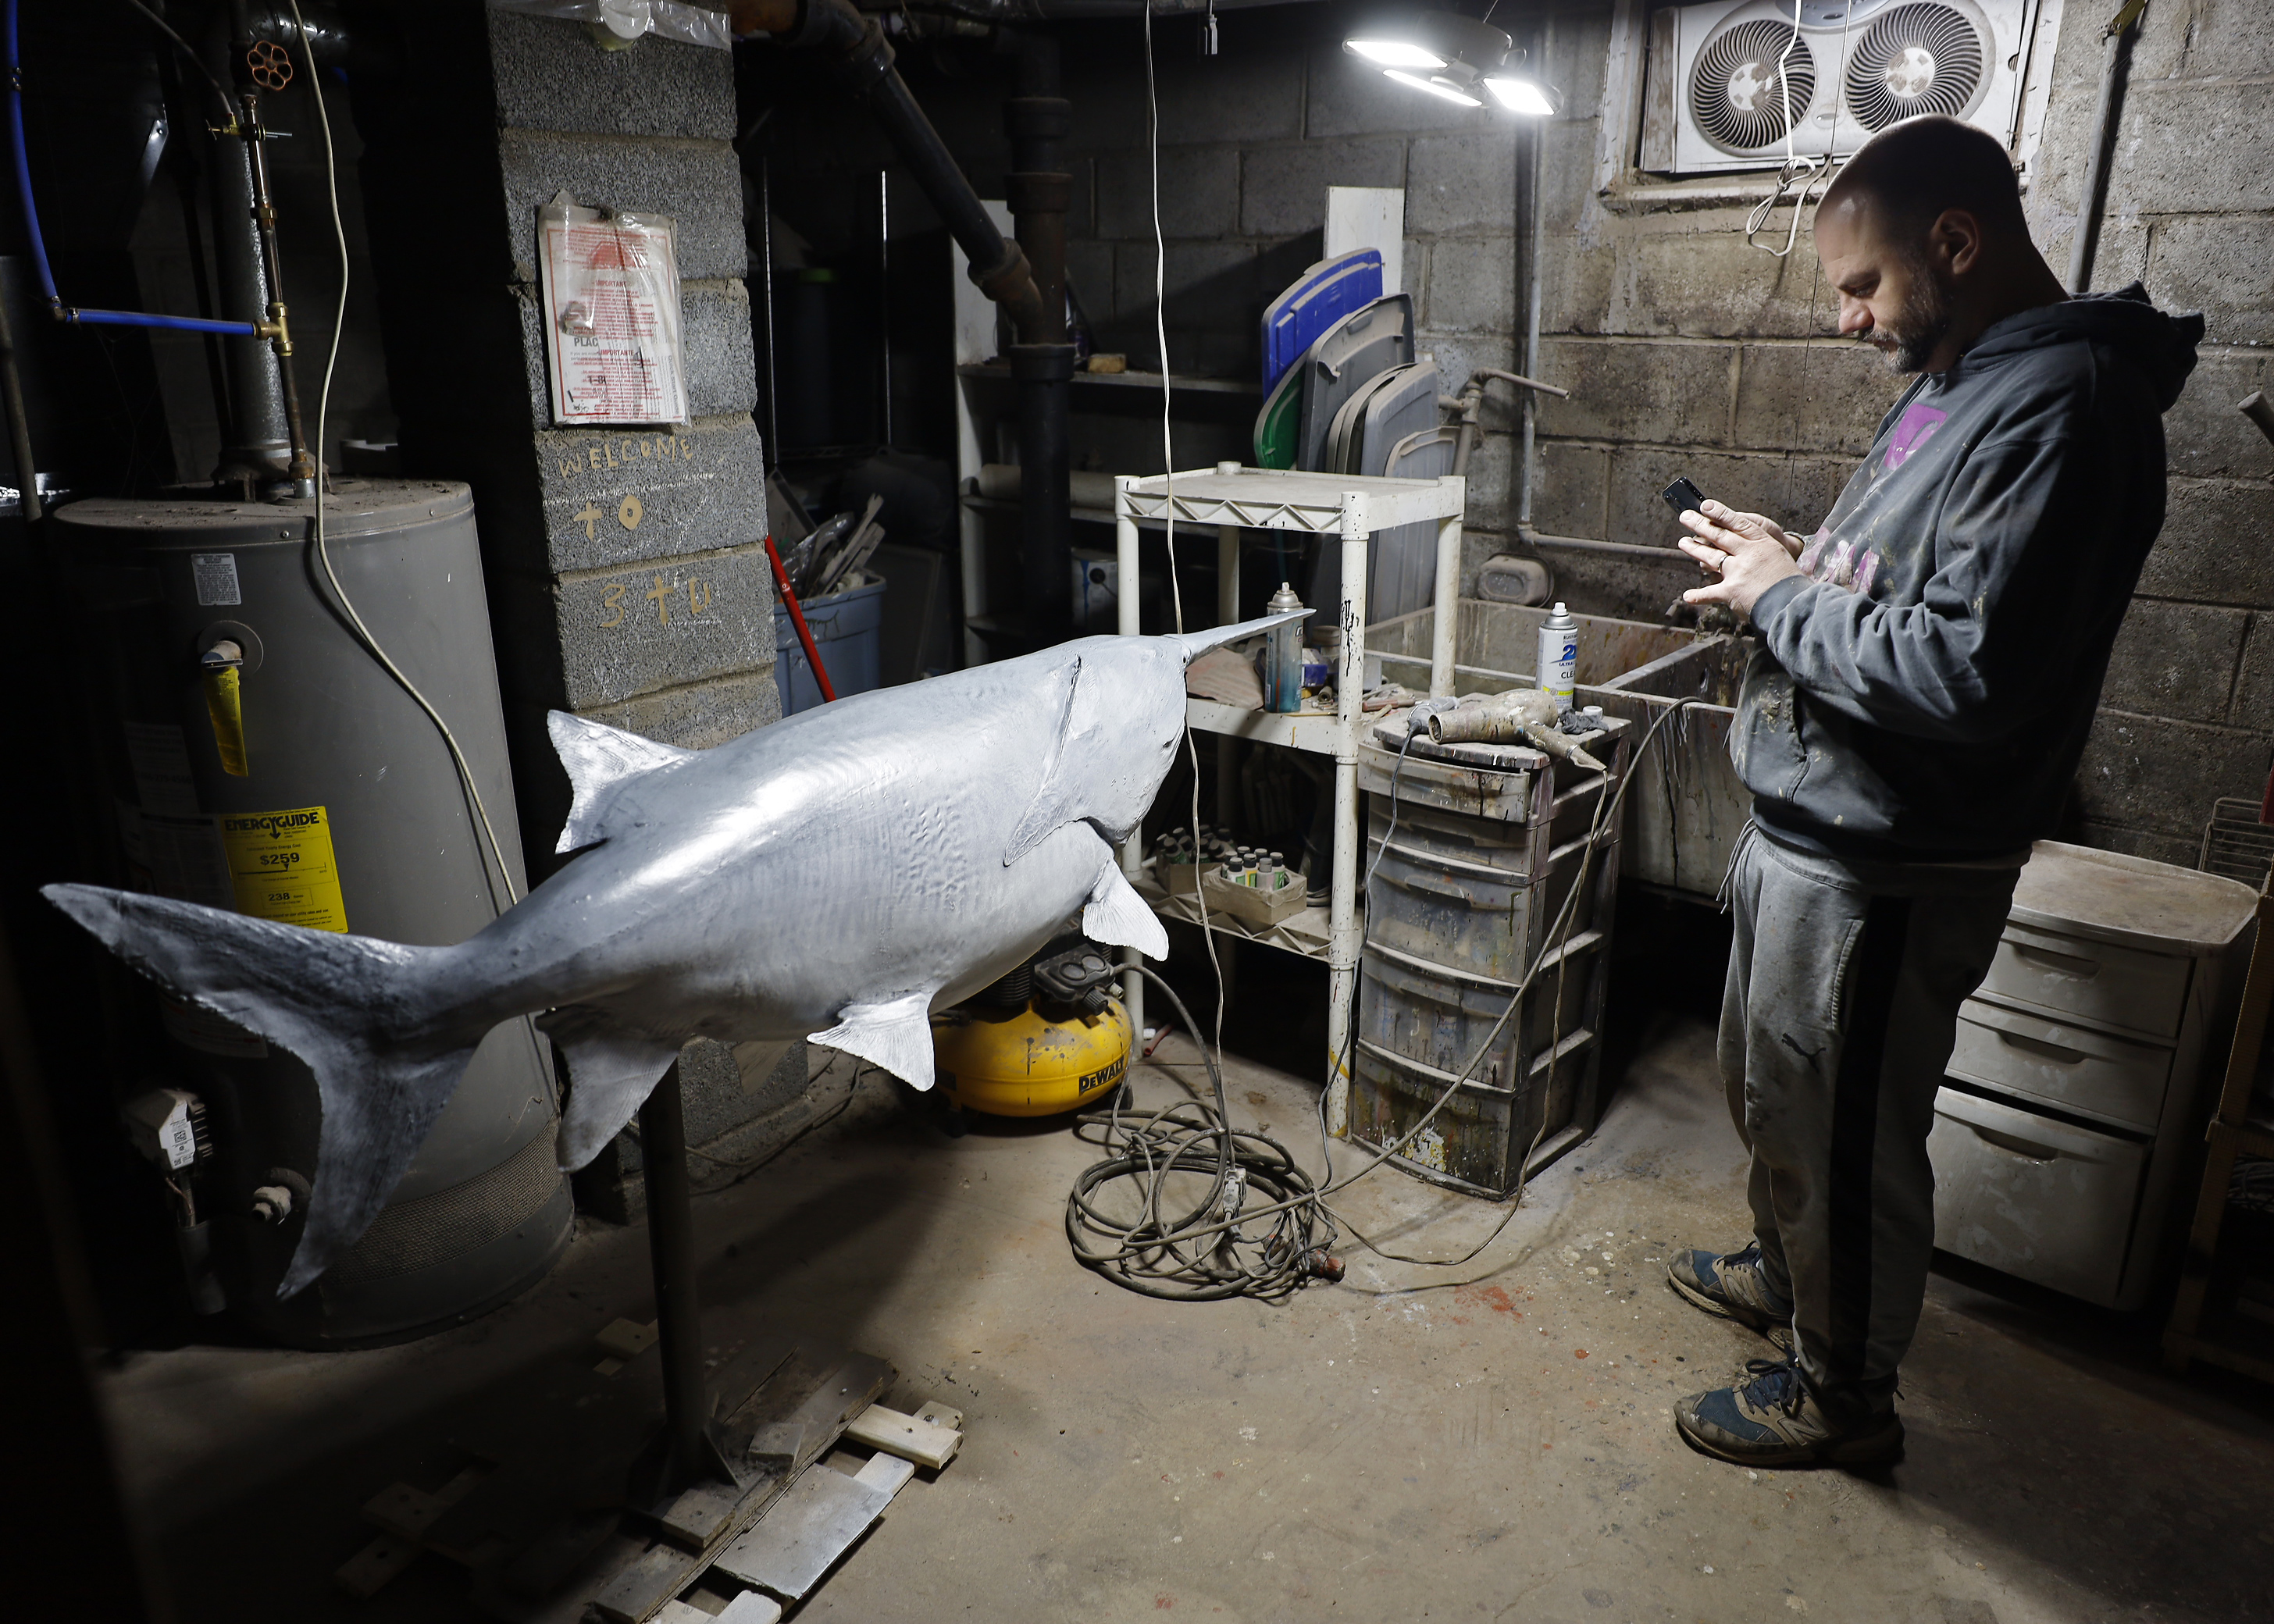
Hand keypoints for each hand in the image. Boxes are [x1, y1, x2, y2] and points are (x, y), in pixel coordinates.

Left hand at [1676, 501, 1803, 621]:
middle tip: (1686, 517)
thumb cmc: (1786, 578)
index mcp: (1762, 542)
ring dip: (1695, 549)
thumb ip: (1756, 545)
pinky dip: (1698, 595)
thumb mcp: (1776, 554)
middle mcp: (1748, 553)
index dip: (1720, 513)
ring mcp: (1738, 571)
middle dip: (1699, 525)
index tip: (1705, 505)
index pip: (1737, 523)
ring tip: (1683, 542)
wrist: (1792, 602)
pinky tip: (1687, 596)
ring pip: (1711, 556)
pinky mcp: (1731, 590)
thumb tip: (1734, 539)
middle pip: (1719, 535)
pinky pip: (1709, 592)